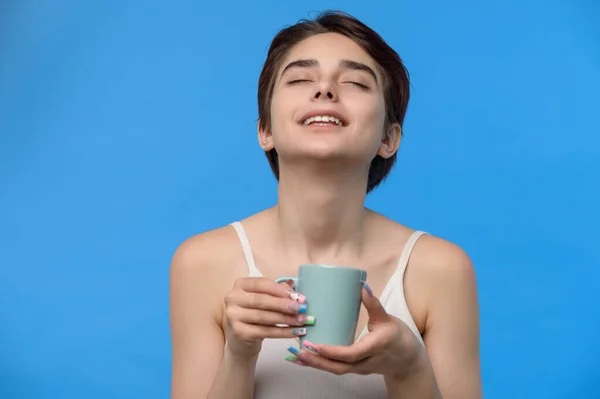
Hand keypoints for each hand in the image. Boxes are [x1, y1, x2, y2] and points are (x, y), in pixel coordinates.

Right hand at [224, 277, 315, 359]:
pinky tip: (295, 332)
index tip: (297, 295)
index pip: (261, 284)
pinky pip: (265, 332)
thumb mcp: (264, 300)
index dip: (280, 290)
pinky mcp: (239, 333)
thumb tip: (293, 284)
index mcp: (241, 285)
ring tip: (302, 320)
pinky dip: (282, 332)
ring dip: (286, 319)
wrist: (241, 340)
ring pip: (264, 316)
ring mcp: (233, 316)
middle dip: (284, 304)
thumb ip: (277, 291)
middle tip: (302, 308)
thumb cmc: (255, 314)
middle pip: (262, 300)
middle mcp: (233, 298)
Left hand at [287, 285, 423, 378]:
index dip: (332, 351)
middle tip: (298, 351)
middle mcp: (365, 362)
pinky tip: (304, 359)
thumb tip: (361, 285)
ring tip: (295, 355)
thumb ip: (373, 304)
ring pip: (334, 370)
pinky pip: (335, 369)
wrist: (408, 362)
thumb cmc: (399, 339)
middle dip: (316, 361)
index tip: (316, 345)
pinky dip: (319, 365)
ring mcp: (359, 368)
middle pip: (338, 367)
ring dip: (314, 364)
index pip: (351, 354)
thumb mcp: (388, 319)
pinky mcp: (354, 368)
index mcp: (374, 348)